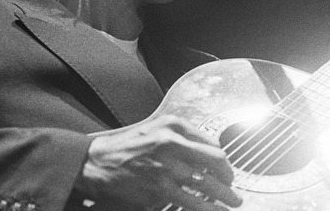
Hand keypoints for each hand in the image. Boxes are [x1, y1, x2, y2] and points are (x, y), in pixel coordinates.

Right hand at [76, 115, 241, 210]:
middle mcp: (173, 144)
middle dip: (229, 178)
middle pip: (216, 162)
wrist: (96, 162)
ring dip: (225, 198)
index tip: (227, 170)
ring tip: (233, 203)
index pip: (212, 144)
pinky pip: (190, 202)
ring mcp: (166, 168)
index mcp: (174, 127)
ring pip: (207, 186)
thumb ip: (183, 136)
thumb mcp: (156, 129)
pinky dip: (206, 209)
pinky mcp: (158, 191)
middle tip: (233, 188)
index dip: (224, 161)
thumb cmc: (127, 146)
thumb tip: (210, 151)